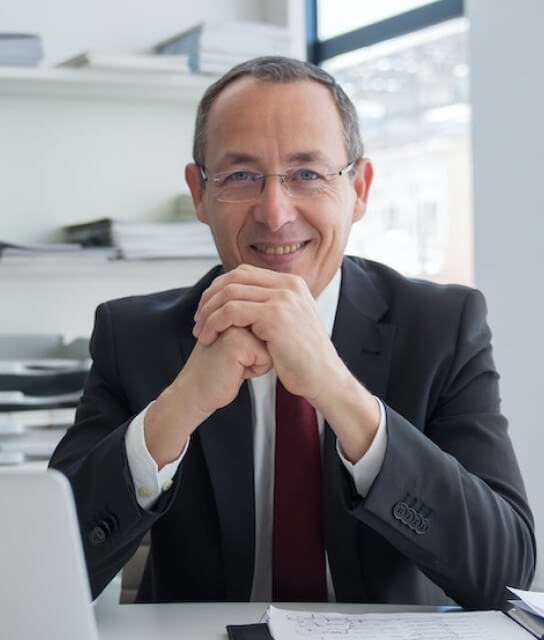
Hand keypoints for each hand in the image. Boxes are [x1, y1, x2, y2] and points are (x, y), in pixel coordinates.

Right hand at [144, 326, 271, 467]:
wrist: (193, 391)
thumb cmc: (217, 370)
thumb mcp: (237, 341)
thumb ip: (255, 327)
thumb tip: (281, 327)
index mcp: (233, 309)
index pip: (269, 326)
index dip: (259, 346)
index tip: (236, 353)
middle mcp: (233, 313)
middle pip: (272, 334)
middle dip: (259, 353)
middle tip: (233, 360)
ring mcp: (234, 327)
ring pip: (271, 346)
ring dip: (257, 362)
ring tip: (234, 364)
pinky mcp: (237, 344)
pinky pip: (266, 360)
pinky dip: (255, 371)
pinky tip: (234, 371)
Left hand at [193, 264, 340, 401]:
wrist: (324, 378)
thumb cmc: (304, 359)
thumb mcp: (291, 323)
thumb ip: (272, 306)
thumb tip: (245, 301)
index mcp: (292, 283)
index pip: (243, 273)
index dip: (219, 289)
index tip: (207, 310)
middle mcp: (289, 285)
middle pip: (234, 278)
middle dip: (210, 298)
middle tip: (198, 320)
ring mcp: (283, 298)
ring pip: (229, 293)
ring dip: (208, 313)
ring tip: (200, 332)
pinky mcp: (275, 316)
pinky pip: (231, 311)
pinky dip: (214, 323)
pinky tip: (209, 338)